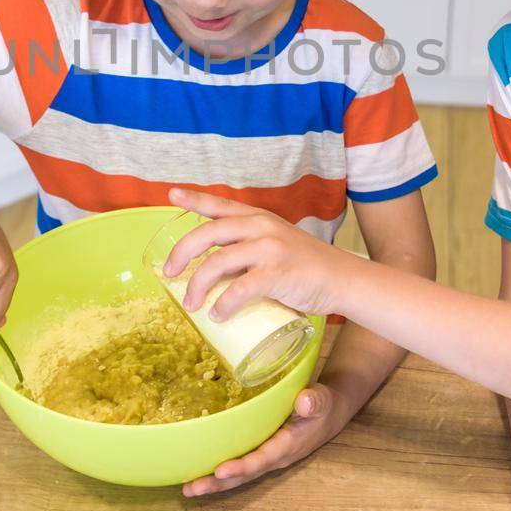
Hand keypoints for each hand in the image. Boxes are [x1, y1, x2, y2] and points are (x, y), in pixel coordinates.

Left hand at [163, 188, 353, 318]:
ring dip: (197, 286)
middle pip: (208, 233)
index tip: (172, 194)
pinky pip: (240, 289)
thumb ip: (247, 251)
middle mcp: (261, 227)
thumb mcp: (275, 245)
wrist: (342, 278)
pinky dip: (224, 304)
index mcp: (258, 218)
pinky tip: (218, 315)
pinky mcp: (278, 273)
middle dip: (182, 253)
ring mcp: (270, 248)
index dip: (194, 199)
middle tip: (168, 273)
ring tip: (192, 304)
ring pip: (218, 263)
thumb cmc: (305, 266)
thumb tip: (212, 274)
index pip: (220, 204)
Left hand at [182, 383, 346, 497]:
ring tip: (187, 489)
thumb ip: (315, 401)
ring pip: (238, 475)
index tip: (219, 471)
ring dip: (214, 483)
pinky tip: (197, 472)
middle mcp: (274, 457)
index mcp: (287, 445)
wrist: (327, 414)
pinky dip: (218, 473)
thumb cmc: (321, 405)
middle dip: (218, 483)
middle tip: (192, 489)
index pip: (261, 459)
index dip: (241, 466)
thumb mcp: (321, 400)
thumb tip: (306, 401)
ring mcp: (266, 457)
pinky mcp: (259, 452)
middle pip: (244, 475)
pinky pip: (238, 466)